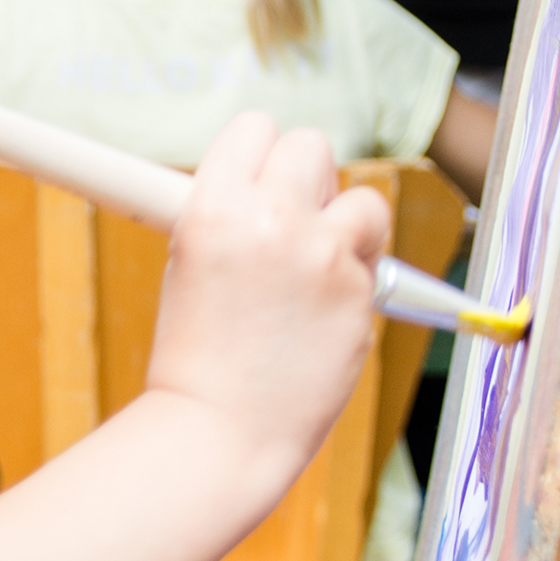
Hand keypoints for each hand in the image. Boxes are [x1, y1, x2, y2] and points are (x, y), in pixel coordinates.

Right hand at [145, 113, 389, 494]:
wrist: (220, 432)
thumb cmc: (195, 356)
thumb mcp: (188, 264)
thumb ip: (230, 215)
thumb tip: (267, 183)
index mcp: (213, 206)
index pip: (255, 128)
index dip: (260, 155)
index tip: (261, 180)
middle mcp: (271, 220)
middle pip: (312, 146)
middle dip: (307, 180)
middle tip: (292, 220)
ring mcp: (323, 258)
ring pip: (364, 201)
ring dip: (347, 226)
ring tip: (317, 268)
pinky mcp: (362, 298)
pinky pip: (372, 266)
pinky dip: (353, 284)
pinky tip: (320, 318)